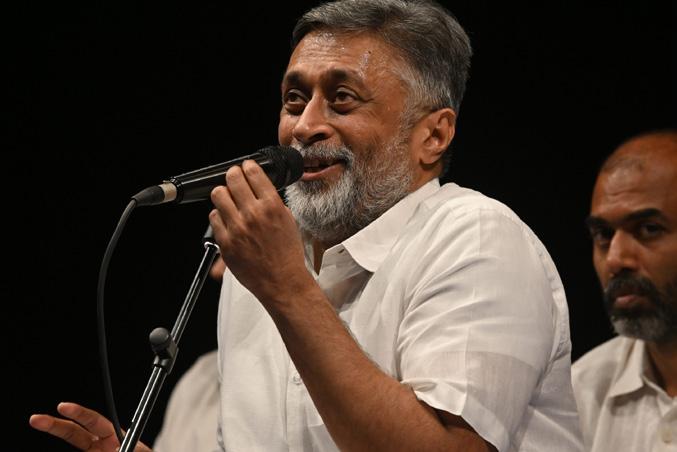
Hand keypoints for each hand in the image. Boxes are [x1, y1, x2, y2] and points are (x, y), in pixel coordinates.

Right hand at [29, 402, 151, 451]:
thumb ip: (123, 449)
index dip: (78, 413)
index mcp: (113, 436)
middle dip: (55, 425)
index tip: (63, 407)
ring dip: (72, 444)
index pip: (93, 420)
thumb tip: (111, 448)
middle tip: (36, 419)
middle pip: (74, 433)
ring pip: (74, 449)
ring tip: (62, 431)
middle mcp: (100, 447)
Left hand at [209, 160, 314, 306]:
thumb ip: (272, 203)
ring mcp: (237, 228)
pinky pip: (214, 217)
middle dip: (233, 175)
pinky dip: (219, 216)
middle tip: (234, 178)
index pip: (253, 173)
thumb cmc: (287, 255)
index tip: (246, 168)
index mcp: (272, 206)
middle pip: (232, 179)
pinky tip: (228, 220)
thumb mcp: (288, 221)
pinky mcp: (225, 242)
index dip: (248, 167)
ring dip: (223, 194)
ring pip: (218, 195)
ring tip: (229, 199)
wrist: (282, 281)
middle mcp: (253, 214)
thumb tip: (258, 188)